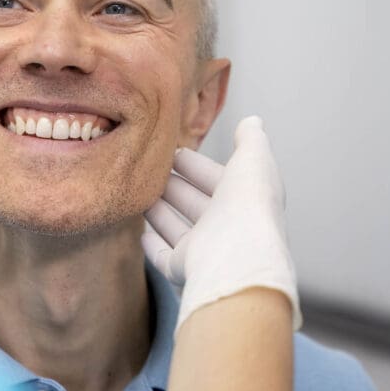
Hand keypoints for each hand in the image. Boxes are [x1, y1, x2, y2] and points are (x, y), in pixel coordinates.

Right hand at [142, 116, 300, 333]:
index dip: (196, 165)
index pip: (217, 179)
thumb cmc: (247, 206)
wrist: (237, 258)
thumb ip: (251, 140)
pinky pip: (164, 257)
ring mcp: (204, 251)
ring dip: (159, 211)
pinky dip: (153, 246)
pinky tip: (140, 234)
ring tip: (136, 192)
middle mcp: (226, 228)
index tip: (172, 152)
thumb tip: (253, 120)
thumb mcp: (253, 161)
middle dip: (174, 185)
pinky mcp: (184, 270)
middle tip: (149, 170)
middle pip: (194, 203)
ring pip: (177, 228)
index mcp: (244, 201)